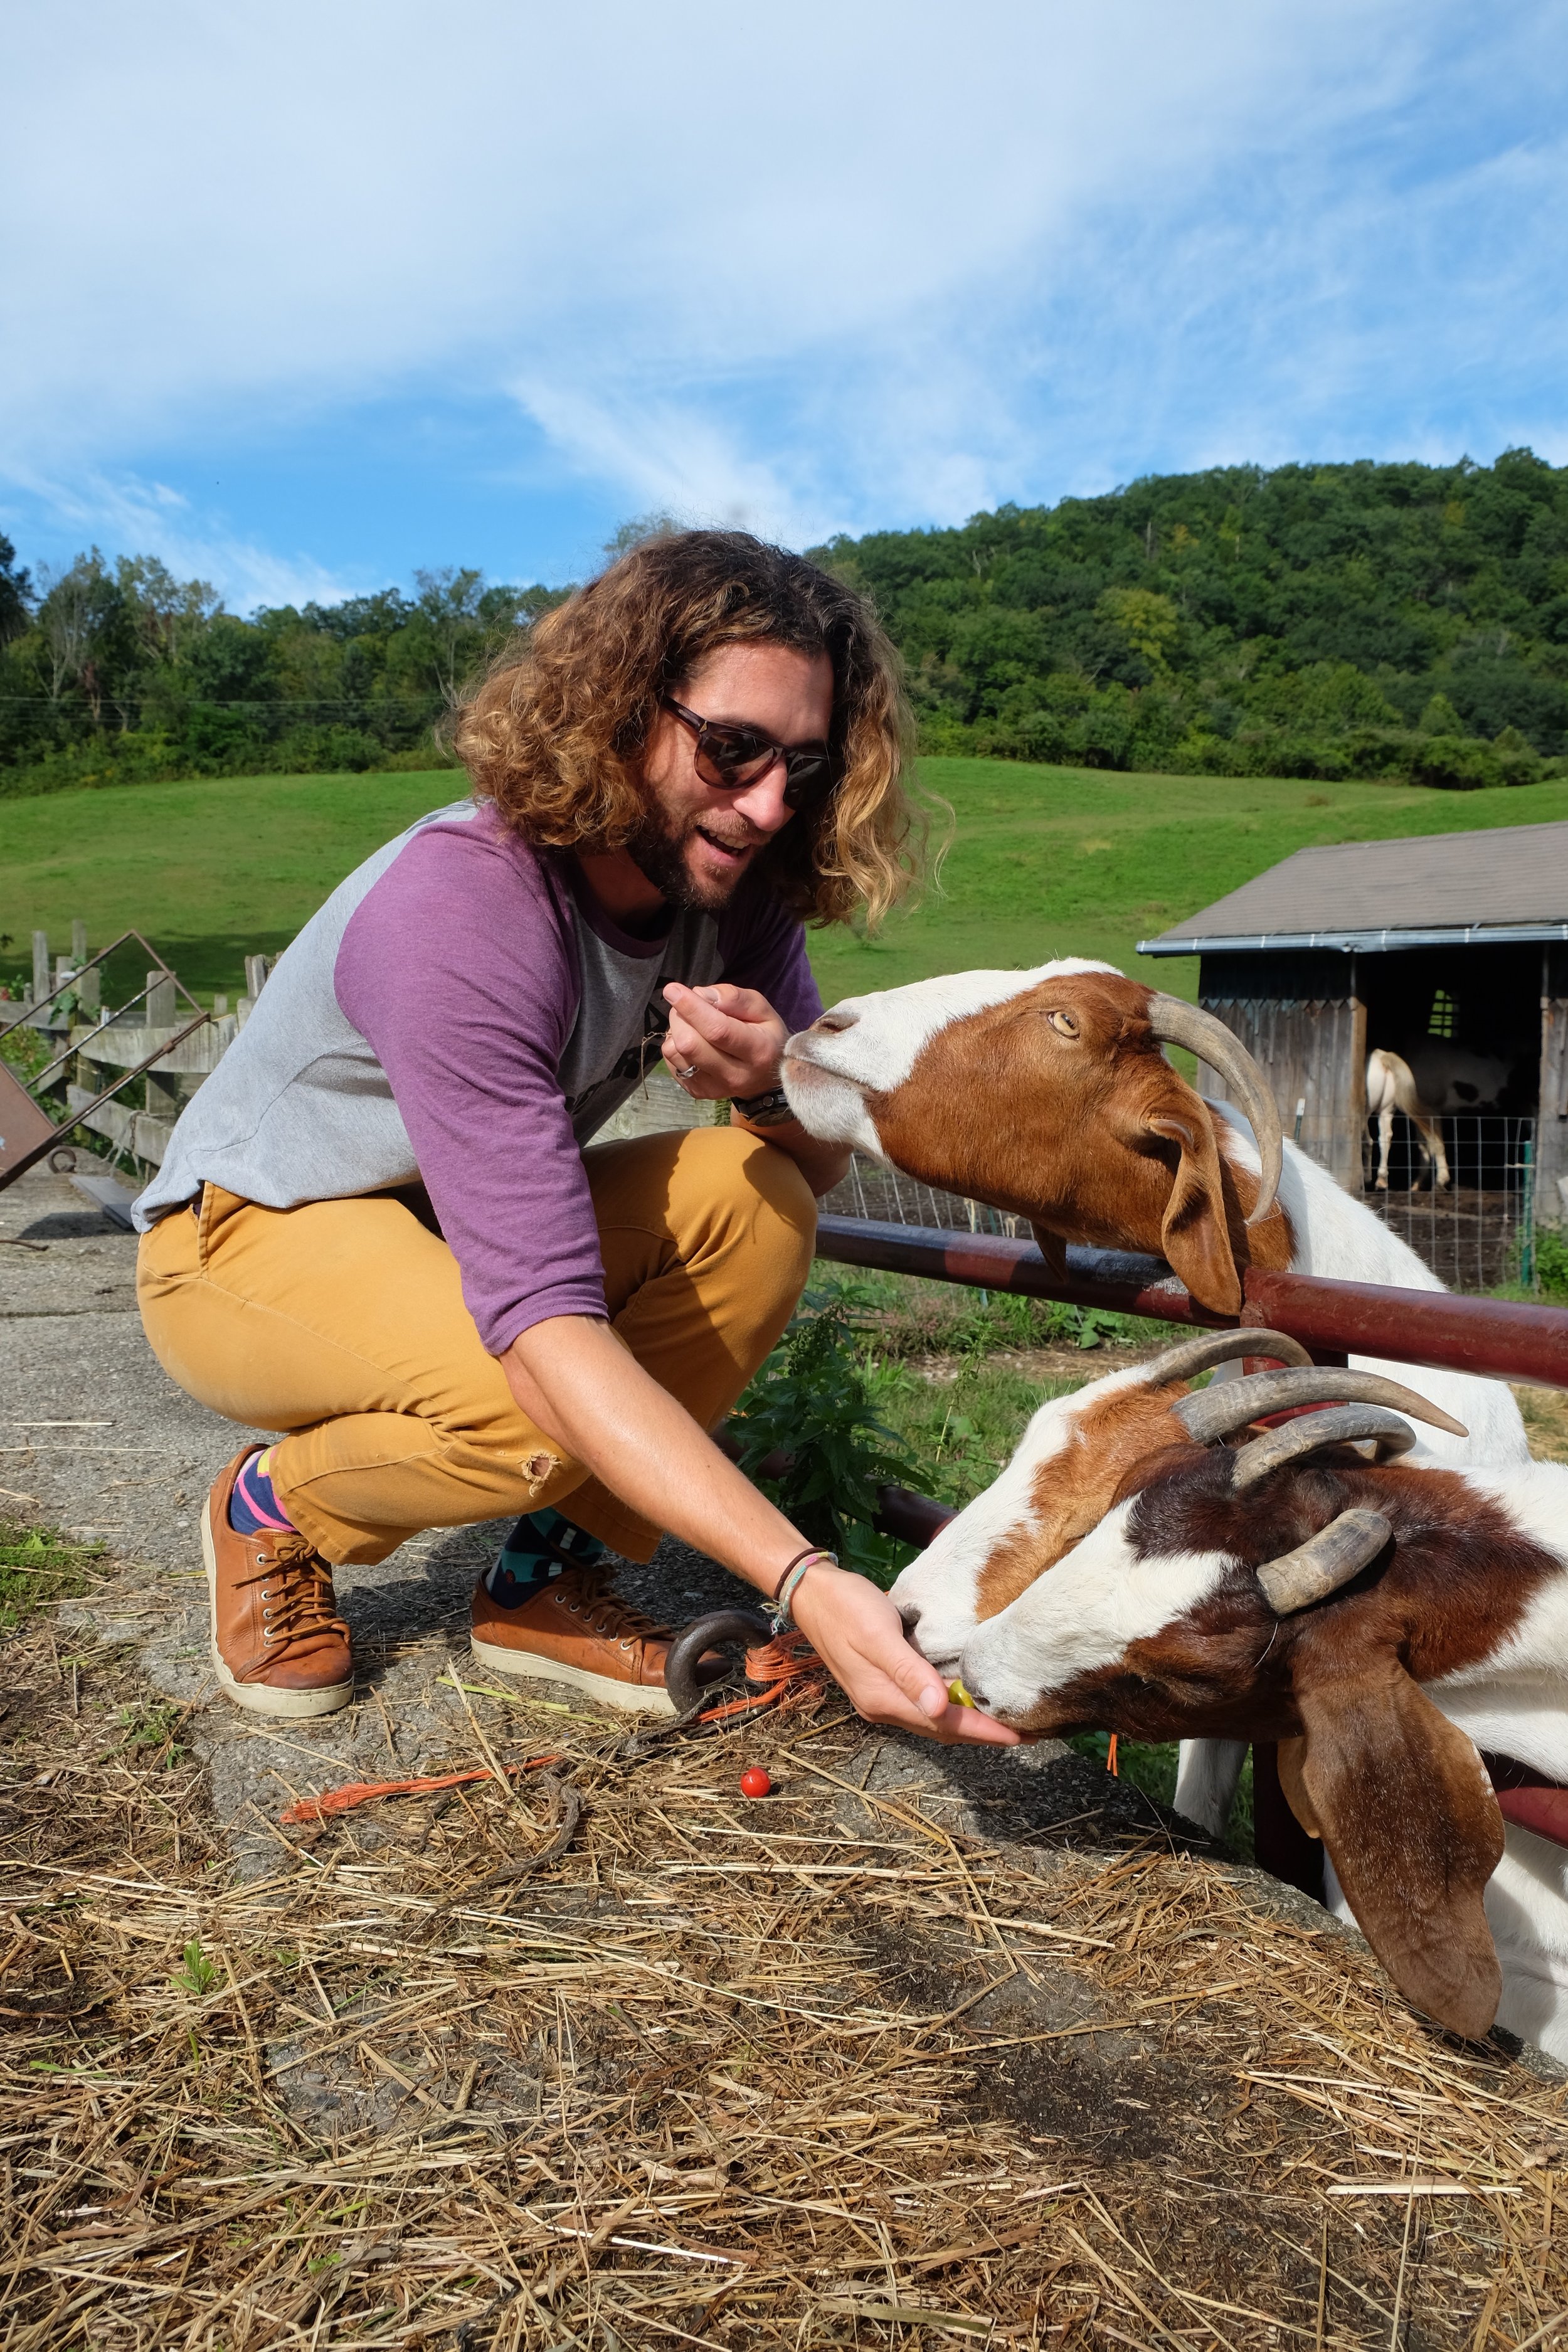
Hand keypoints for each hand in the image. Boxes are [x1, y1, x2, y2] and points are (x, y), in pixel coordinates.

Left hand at [662, 982, 786, 1100]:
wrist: (766, 1078)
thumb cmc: (764, 1036)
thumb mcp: (762, 1009)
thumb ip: (734, 998)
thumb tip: (700, 995)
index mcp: (757, 1050)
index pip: (717, 1030)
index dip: (692, 1008)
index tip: (673, 990)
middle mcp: (736, 1075)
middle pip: (689, 1043)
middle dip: (680, 1016)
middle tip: (686, 1004)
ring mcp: (715, 1088)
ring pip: (675, 1053)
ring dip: (675, 1030)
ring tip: (690, 1024)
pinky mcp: (698, 1092)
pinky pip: (671, 1063)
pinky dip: (675, 1045)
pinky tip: (691, 1041)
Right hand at [790, 1564, 1020, 1747]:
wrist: (811, 1592)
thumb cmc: (846, 1607)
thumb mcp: (879, 1636)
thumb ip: (909, 1673)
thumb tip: (941, 1708)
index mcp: (884, 1699)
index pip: (945, 1724)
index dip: (984, 1732)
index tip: (1021, 1737)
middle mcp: (883, 1706)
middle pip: (941, 1729)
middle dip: (982, 1733)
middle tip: (1027, 1730)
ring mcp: (880, 1696)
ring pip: (933, 1720)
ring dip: (967, 1722)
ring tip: (1003, 1718)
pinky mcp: (880, 1682)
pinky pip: (923, 1704)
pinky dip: (949, 1706)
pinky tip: (966, 1695)